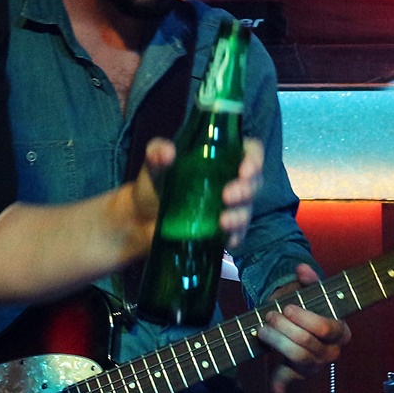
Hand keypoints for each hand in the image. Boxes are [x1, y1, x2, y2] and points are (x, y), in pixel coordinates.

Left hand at [133, 137, 263, 248]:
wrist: (138, 220)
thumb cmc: (152, 185)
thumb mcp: (152, 165)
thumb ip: (156, 153)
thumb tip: (168, 153)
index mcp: (221, 159)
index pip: (250, 151)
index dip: (254, 159)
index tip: (244, 170)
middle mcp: (230, 181)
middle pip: (254, 182)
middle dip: (246, 190)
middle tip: (228, 196)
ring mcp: (228, 207)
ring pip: (247, 209)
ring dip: (240, 215)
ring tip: (222, 222)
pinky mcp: (221, 231)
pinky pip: (238, 233)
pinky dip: (236, 236)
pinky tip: (227, 240)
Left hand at [258, 263, 352, 392]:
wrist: (305, 325)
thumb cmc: (312, 308)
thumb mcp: (313, 292)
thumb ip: (310, 279)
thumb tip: (301, 269)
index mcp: (341, 332)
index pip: (325, 329)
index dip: (304, 319)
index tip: (288, 308)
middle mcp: (332, 351)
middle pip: (307, 342)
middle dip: (285, 328)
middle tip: (271, 316)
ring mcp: (316, 365)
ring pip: (297, 356)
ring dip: (277, 341)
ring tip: (263, 329)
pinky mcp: (300, 374)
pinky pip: (290, 379)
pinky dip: (281, 383)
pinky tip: (274, 386)